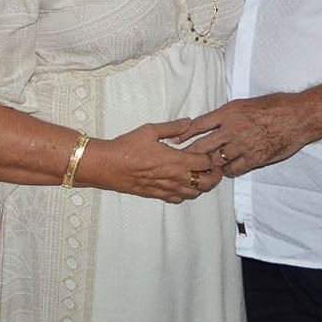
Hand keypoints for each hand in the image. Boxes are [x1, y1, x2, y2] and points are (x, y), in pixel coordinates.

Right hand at [82, 118, 220, 202]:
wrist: (108, 165)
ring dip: (201, 185)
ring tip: (199, 175)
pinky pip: (179, 199)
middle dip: (214, 176)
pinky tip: (181, 183)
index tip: (211, 152)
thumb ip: (172, 127)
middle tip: (214, 167)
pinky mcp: (157, 195)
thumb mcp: (150, 130)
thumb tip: (188, 122)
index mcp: (176, 161)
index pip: (205, 162)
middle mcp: (175, 178)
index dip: (212, 157)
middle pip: (206, 183)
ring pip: (194, 194)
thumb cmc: (127, 147)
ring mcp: (167, 189)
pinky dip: (185, 193)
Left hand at [175, 93, 310, 176]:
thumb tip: (214, 121)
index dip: (185, 134)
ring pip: (216, 160)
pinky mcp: (255, 158)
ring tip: (200, 169)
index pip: (199, 124)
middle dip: (190, 154)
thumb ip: (228, 114)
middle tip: (180, 161)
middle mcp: (232, 129)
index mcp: (228, 112)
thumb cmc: (275, 106)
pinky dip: (228, 171)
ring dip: (209, 164)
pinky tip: (226, 171)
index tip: (174, 140)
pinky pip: (234, 169)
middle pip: (203, 145)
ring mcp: (243, 145)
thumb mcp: (245, 103)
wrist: (298, 116)